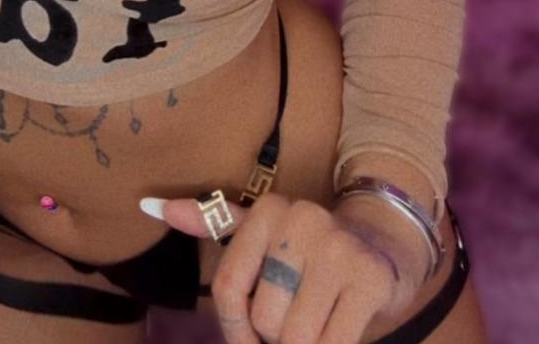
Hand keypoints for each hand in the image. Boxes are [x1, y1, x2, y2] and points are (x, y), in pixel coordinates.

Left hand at [149, 190, 425, 342]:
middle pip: (264, 318)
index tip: (249, 336)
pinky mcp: (370, 280)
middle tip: (298, 318)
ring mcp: (339, 249)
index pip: (229, 289)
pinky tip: (338, 331)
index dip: (236, 329)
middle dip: (278, 335)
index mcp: (269, 210)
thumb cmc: (309, 250)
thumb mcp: (262, 230)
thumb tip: (151, 207)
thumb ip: (211, 219)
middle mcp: (303, 220)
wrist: (387, 242)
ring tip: (319, 322)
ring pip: (296, 338)